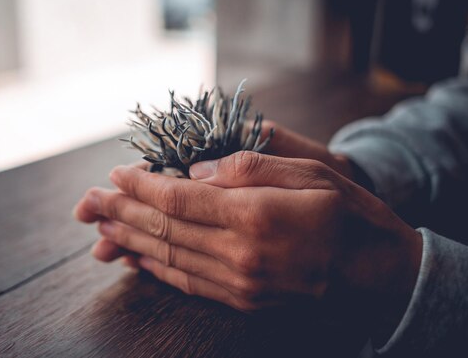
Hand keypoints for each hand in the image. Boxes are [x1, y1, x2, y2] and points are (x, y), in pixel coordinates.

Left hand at [86, 122, 355, 264]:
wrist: (379, 275)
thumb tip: (196, 169)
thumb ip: (248, 167)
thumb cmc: (349, 214)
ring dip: (129, 241)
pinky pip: (186, 283)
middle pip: (163, 228)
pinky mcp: (242, 300)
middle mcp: (239, 253)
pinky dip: (155, 269)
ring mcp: (239, 282)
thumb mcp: (311, 172)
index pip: (179, 196)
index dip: (142, 184)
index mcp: (254, 215)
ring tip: (99, 230)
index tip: (116, 174)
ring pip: (167, 257)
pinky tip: (135, 259)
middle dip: (121, 212)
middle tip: (88, 202)